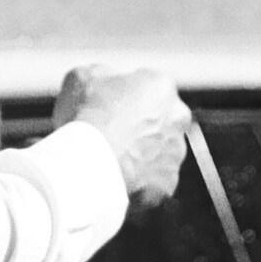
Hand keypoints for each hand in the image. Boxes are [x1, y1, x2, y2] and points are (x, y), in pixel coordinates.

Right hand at [53, 63, 192, 210]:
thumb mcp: (83, 77)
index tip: (104, 106)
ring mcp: (175, 154)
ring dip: (141, 154)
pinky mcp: (167, 185)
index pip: (145, 86)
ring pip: (158, 151)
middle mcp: (178, 118)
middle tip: (109, 133)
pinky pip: (152, 181)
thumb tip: (103, 82)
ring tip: (109, 160)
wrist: (87, 164)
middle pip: (158, 118)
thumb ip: (102, 76)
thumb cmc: (85, 116)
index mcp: (161, 86)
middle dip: (140, 124)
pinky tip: (114, 179)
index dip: (123, 95)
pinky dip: (137, 182)